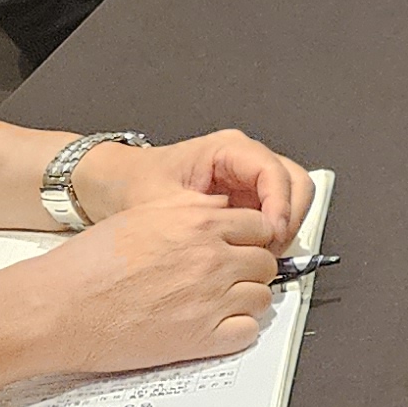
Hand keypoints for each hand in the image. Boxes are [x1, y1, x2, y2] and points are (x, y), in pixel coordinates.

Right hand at [7, 199, 288, 374]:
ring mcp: (210, 298)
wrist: (57, 308)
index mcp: (198, 223)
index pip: (260, 225)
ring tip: (217, 303)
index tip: (241, 248)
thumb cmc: (88, 265)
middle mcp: (211, 257)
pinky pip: (248, 332)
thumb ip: (191, 210)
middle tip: (228, 278)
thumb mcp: (144, 214)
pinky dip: (237, 331)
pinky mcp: (200, 338)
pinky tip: (215, 327)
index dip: (250, 238)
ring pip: (262, 296)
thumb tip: (222, 211)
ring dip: (245, 299)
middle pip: (266, 261)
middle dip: (250, 269)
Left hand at [70, 129, 314, 247]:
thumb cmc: (132, 185)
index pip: (275, 171)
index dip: (279, 205)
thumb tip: (239, 243)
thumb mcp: (164, 204)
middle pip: (295, 183)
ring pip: (292, 200)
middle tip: (270, 250)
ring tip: (258, 257)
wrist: (112, 187)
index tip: (271, 234)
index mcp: (229, 149)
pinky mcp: (247, 201)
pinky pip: (274, 216)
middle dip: (289, 219)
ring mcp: (249, 181)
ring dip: (283, 229)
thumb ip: (204, 221)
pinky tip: (250, 255)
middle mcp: (245, 161)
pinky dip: (271, 237)